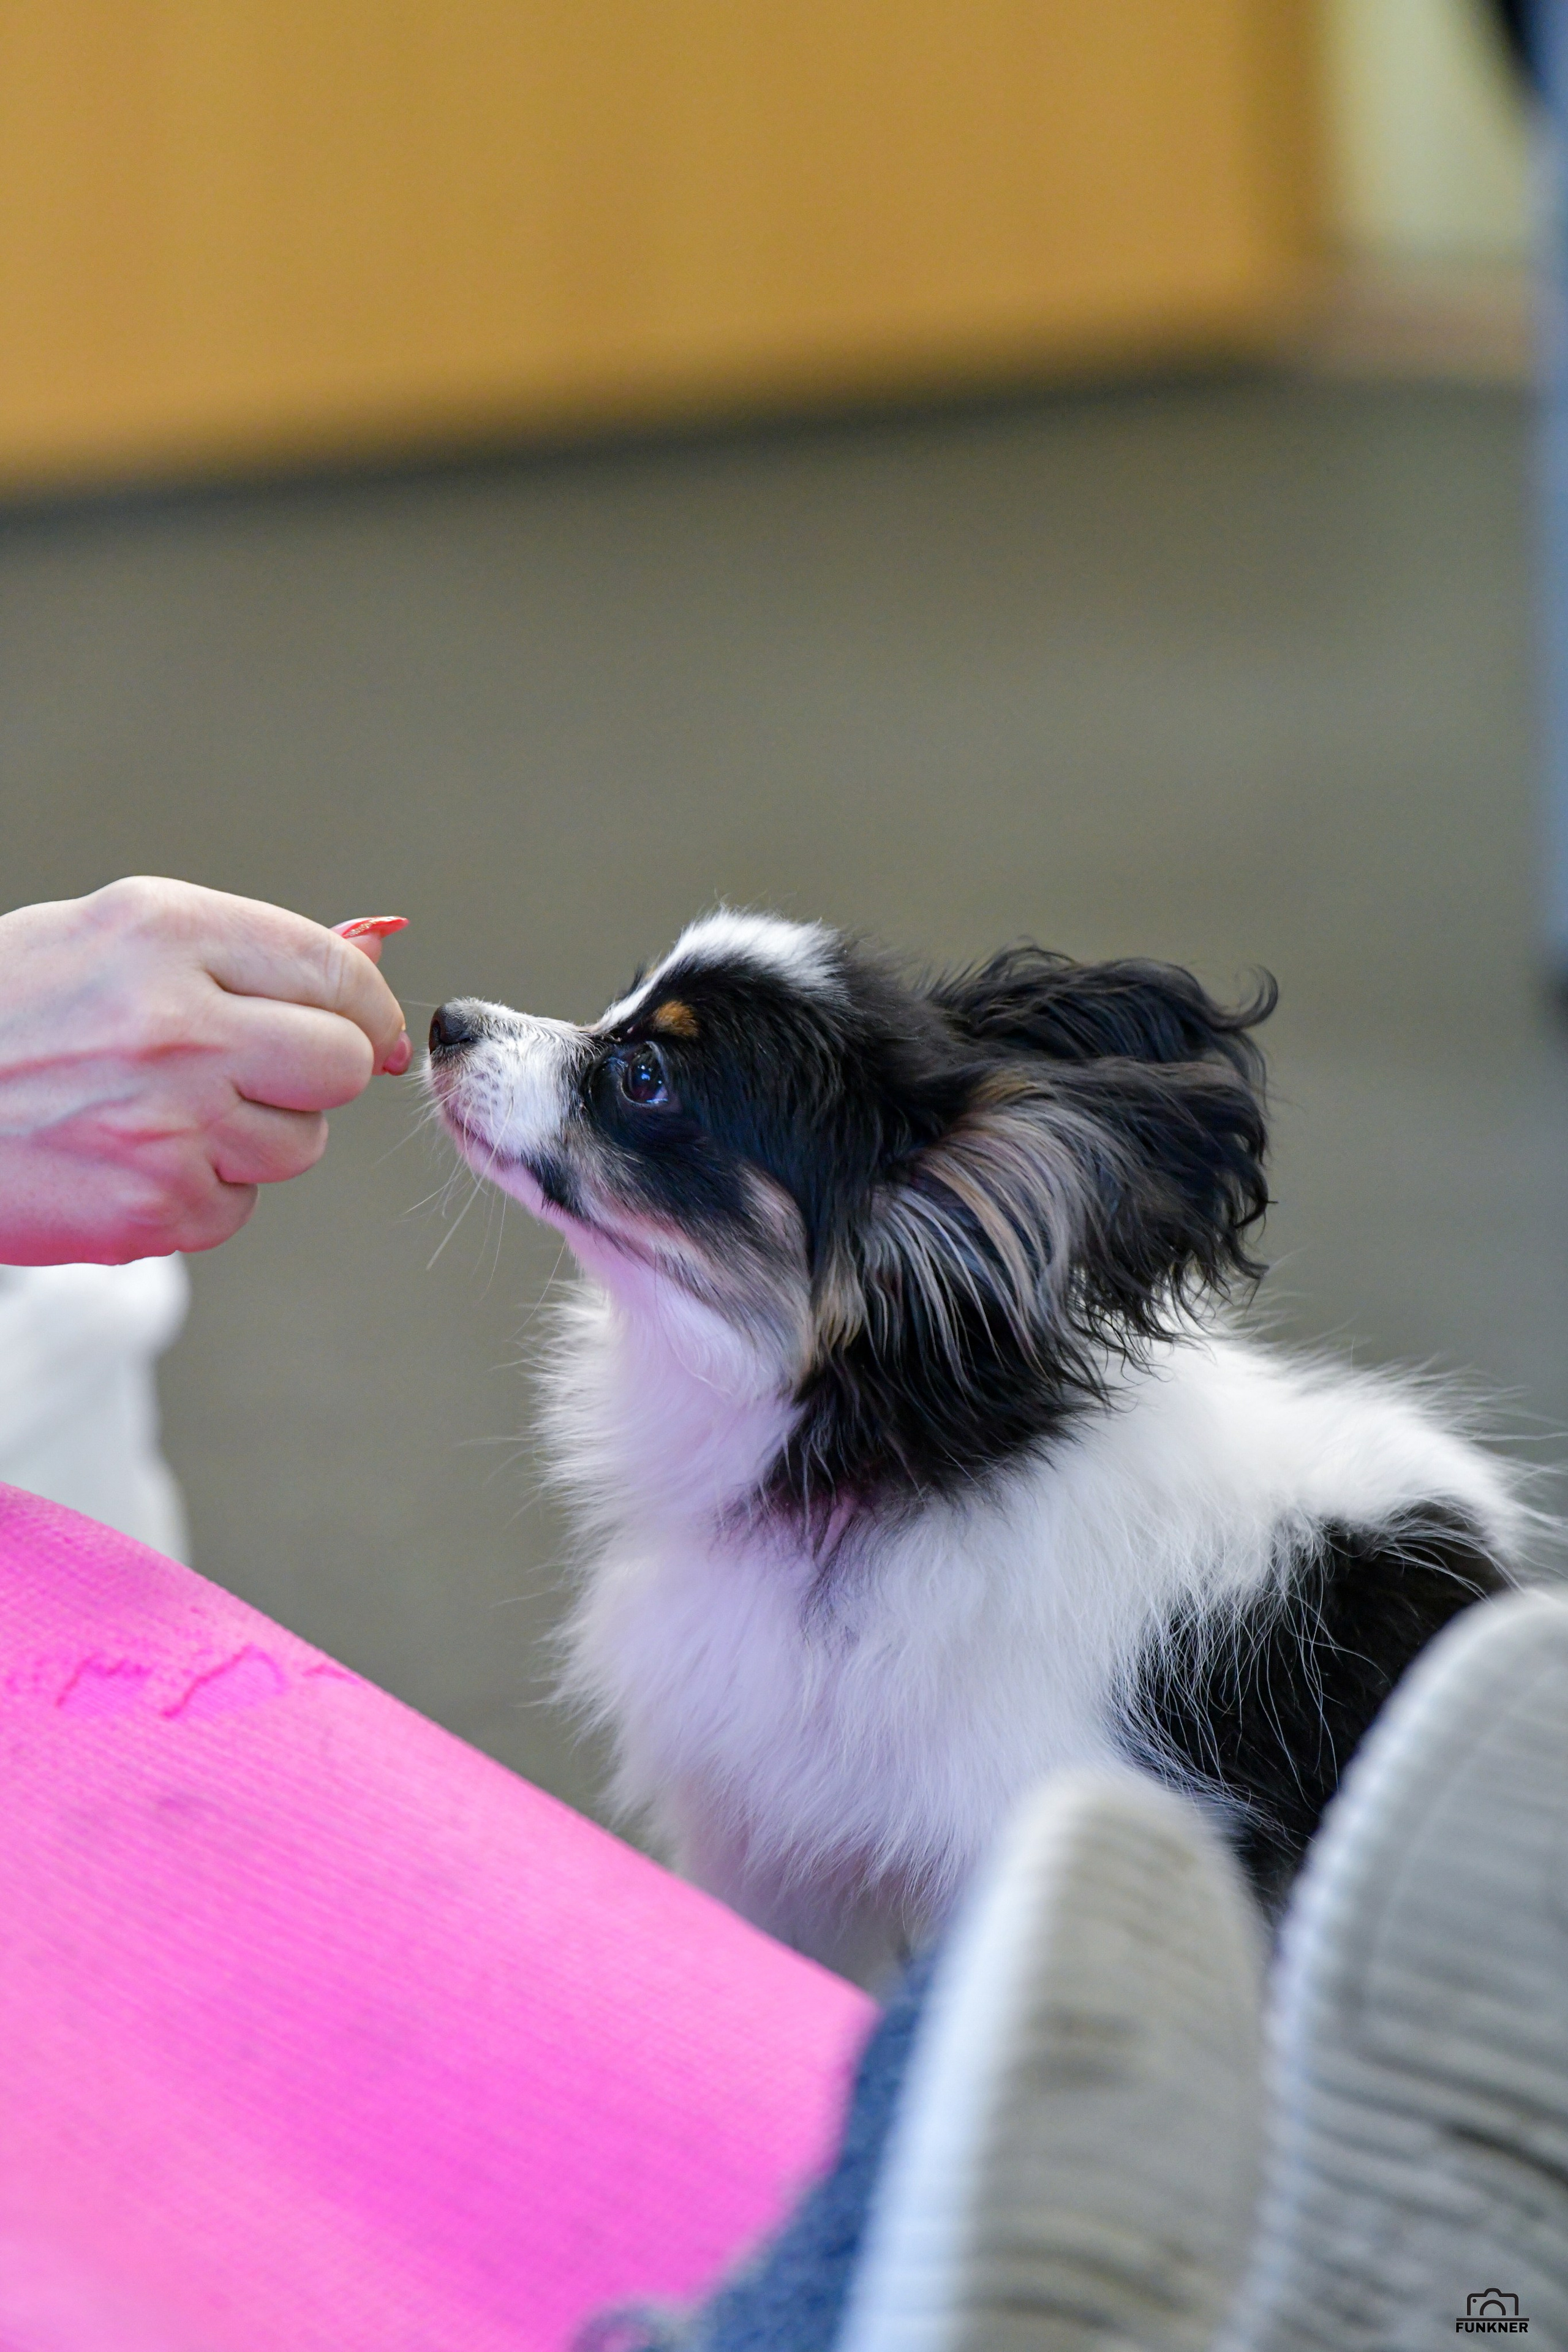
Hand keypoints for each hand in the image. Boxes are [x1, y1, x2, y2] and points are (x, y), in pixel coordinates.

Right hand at [0, 877, 410, 1264]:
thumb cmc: (11, 1011)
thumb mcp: (114, 939)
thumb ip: (244, 952)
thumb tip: (372, 960)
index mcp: (167, 932)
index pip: (334, 972)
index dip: (370, 1009)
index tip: (372, 1031)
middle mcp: (178, 1023)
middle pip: (342, 1064)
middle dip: (320, 1075)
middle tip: (266, 1077)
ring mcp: (169, 1120)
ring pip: (301, 1144)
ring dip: (258, 1138)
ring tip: (169, 1116)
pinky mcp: (153, 1205)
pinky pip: (239, 1206)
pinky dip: (203, 1194)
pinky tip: (136, 1162)